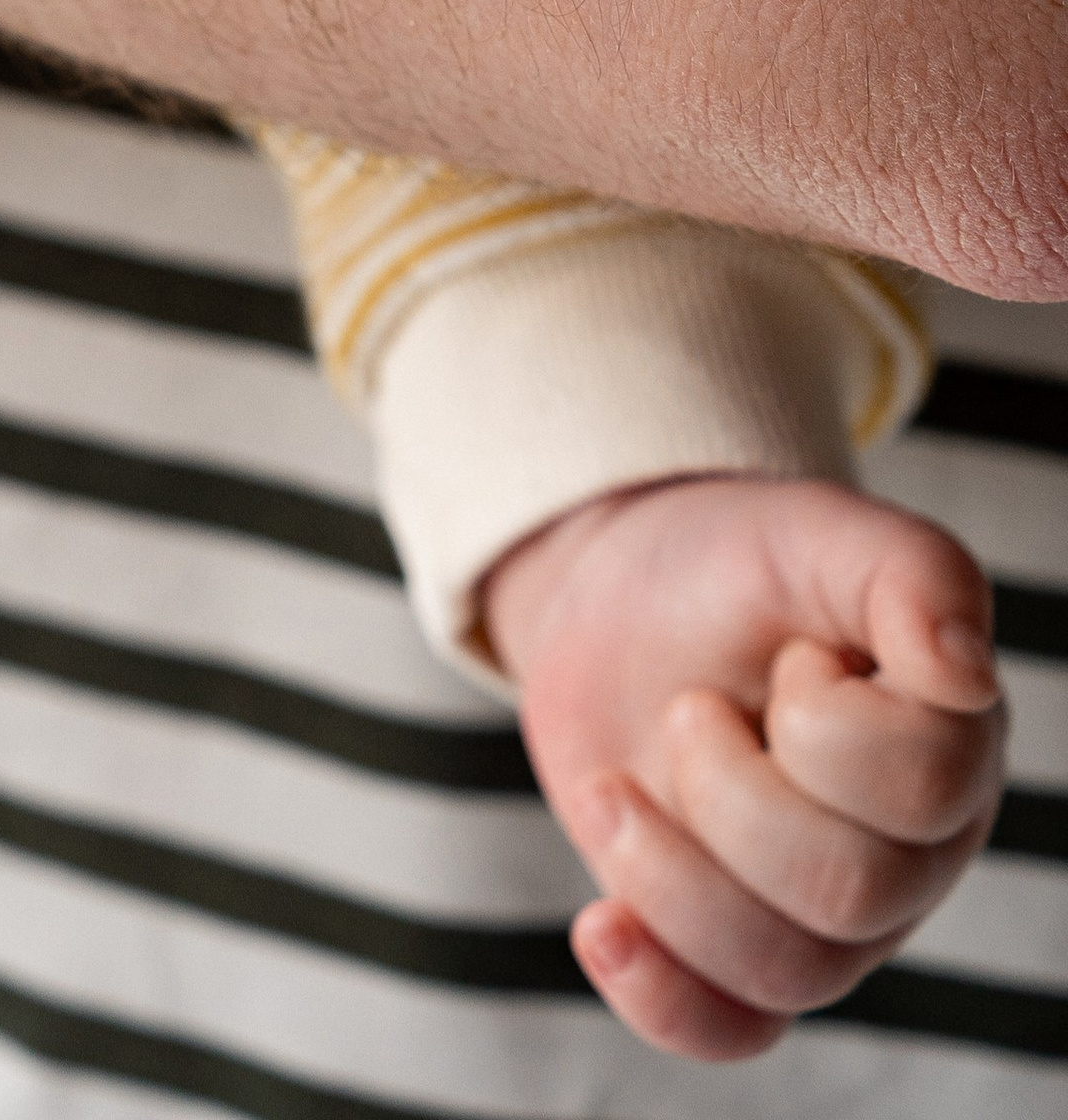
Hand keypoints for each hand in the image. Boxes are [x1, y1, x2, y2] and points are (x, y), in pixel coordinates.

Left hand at [483, 474, 1006, 1059]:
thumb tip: (963, 670)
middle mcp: (908, 851)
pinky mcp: (736, 956)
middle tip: (688, 708)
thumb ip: (912, 571)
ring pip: (782, 968)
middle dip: (728, 786)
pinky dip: (660, 994)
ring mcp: (828, 918)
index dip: (824, 717)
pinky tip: (600, 923)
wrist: (623, 597)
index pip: (922, 786)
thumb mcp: (813, 531)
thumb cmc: (734, 563)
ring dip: (667, 868)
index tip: (788, 652)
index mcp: (952, 747)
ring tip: (614, 784)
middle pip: (844, 890)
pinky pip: (728, 1031)